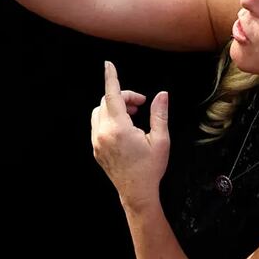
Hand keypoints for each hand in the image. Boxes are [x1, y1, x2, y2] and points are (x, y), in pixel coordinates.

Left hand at [91, 61, 169, 210]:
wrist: (137, 193)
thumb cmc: (150, 168)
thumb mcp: (160, 140)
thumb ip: (159, 114)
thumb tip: (162, 95)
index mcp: (119, 129)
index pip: (112, 96)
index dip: (111, 78)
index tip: (108, 64)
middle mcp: (103, 134)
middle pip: (106, 102)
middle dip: (123, 97)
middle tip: (141, 105)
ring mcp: (97, 142)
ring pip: (99, 112)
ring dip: (114, 107)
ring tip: (133, 116)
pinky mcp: (96, 149)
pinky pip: (97, 125)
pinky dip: (109, 119)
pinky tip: (125, 128)